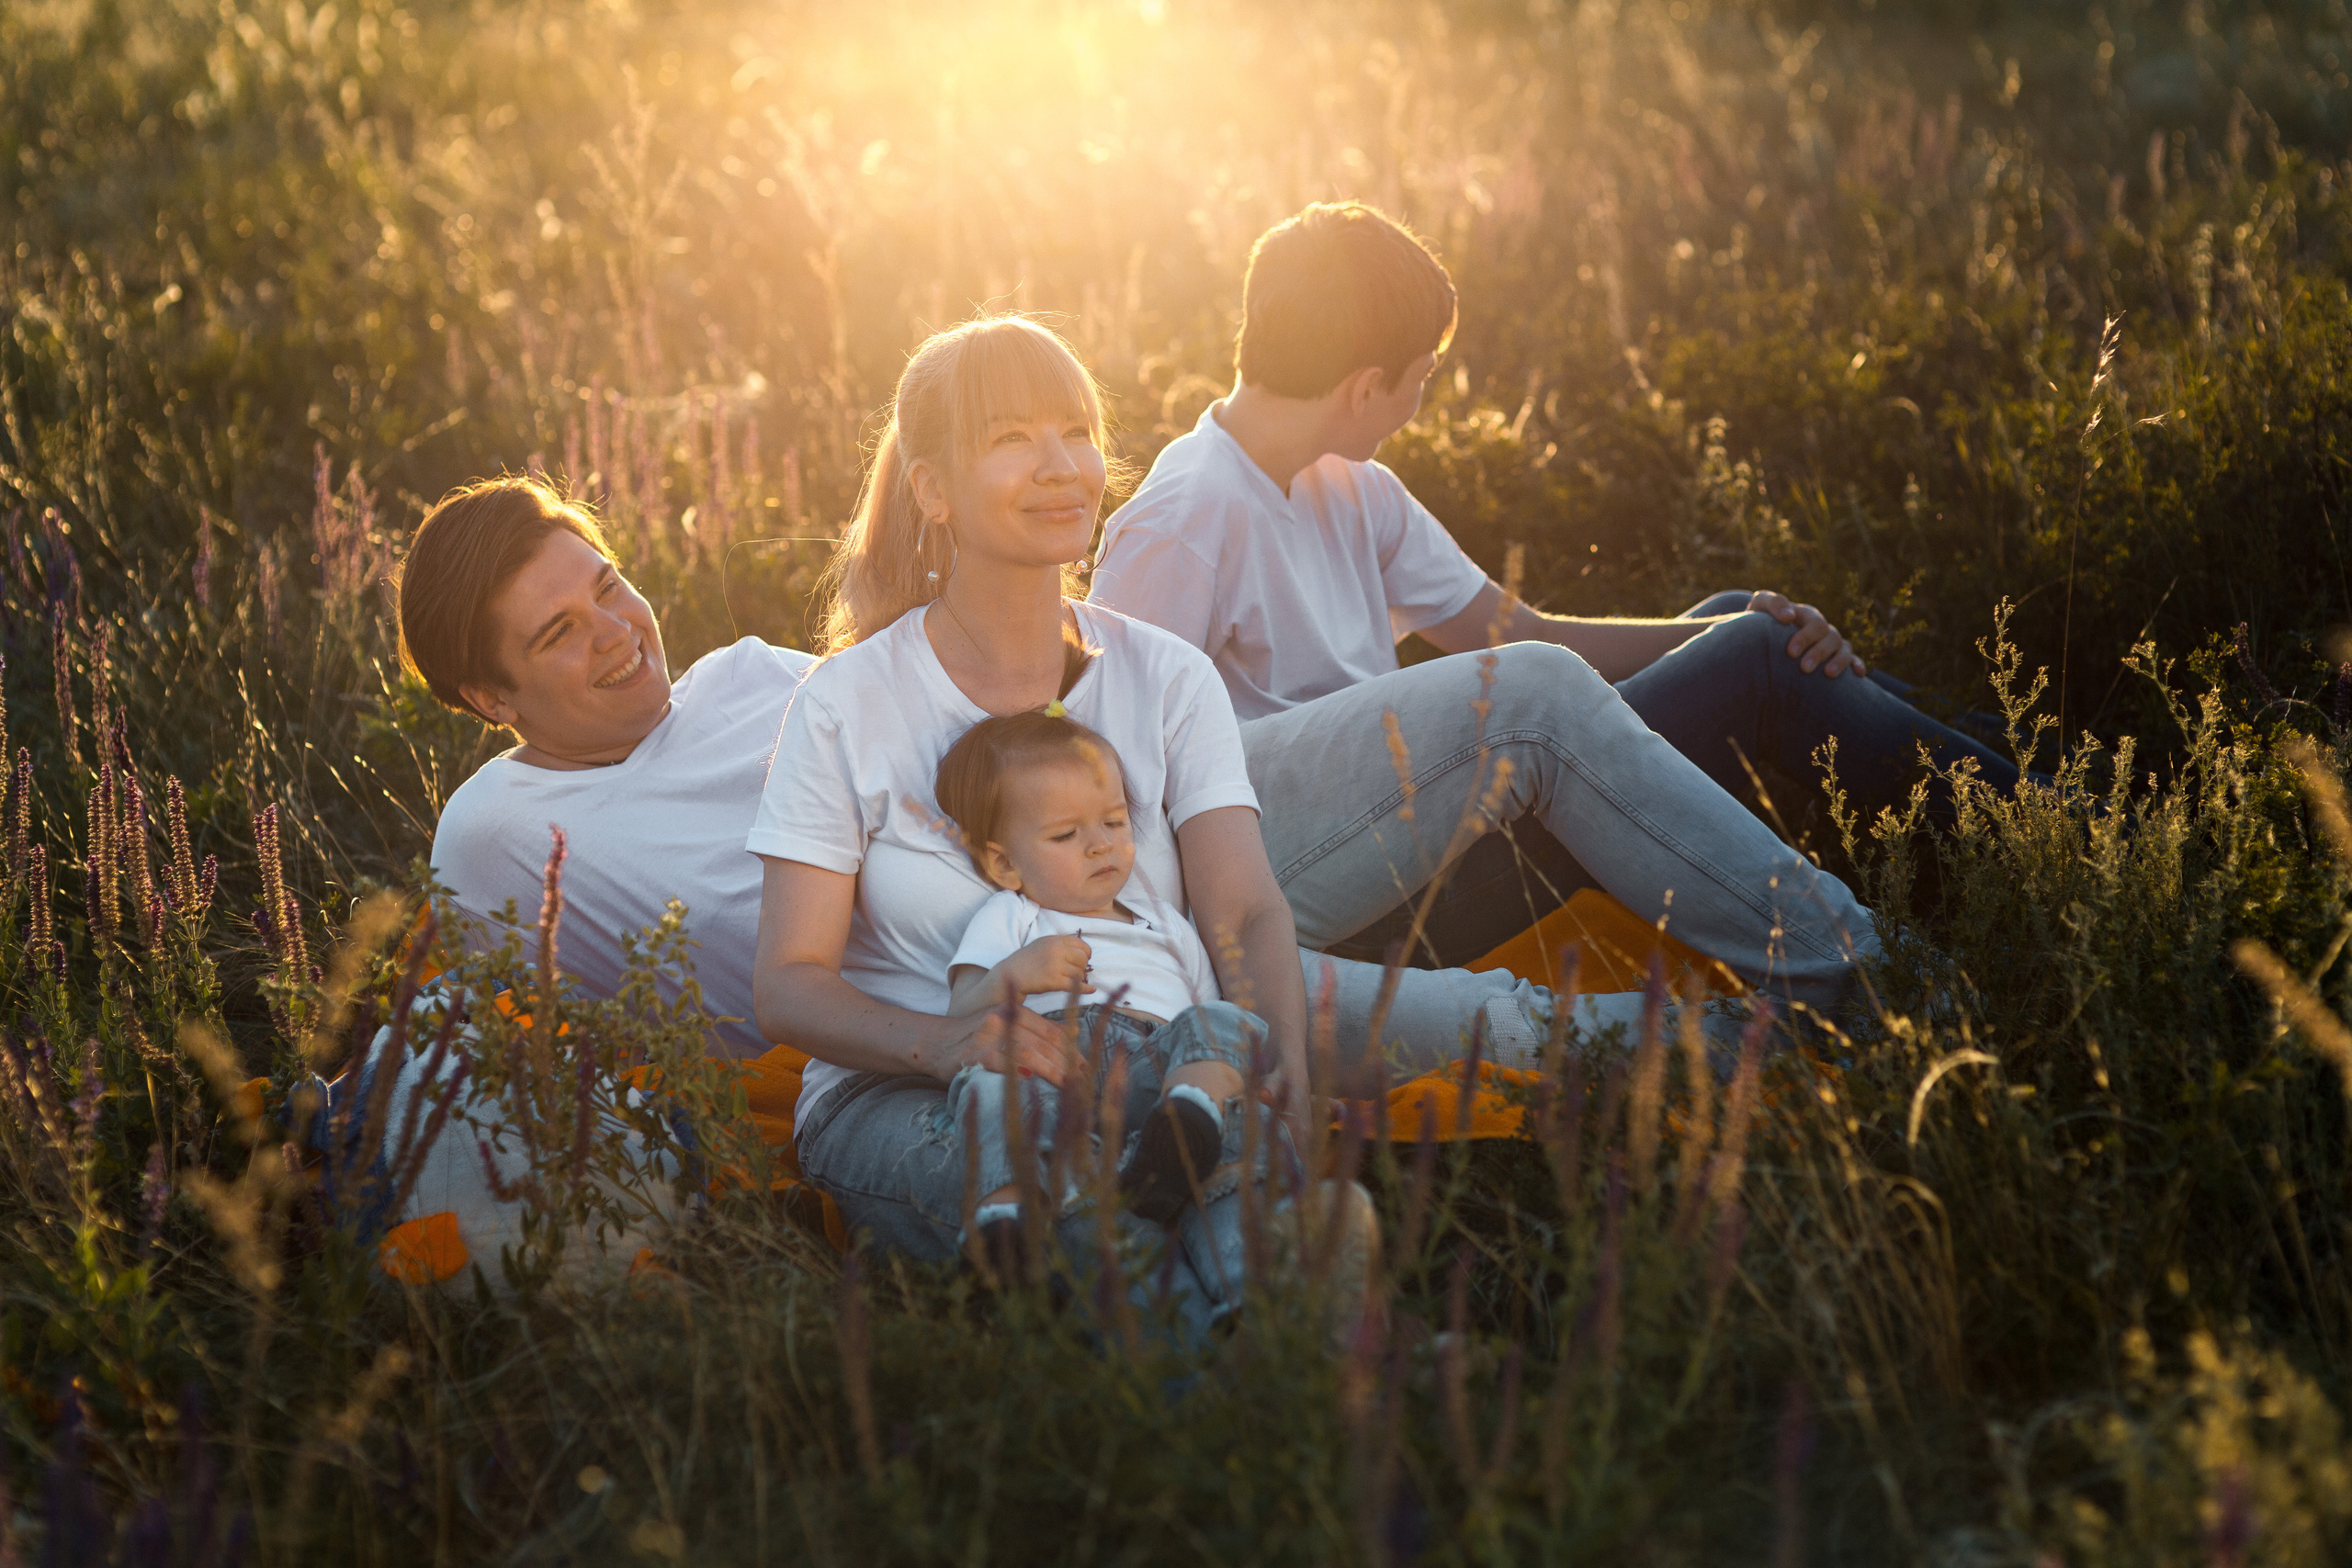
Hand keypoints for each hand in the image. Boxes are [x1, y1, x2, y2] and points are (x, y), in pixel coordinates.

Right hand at [938, 1006, 1084, 1086]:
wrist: (934, 1042)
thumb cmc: (974, 1037)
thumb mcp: (1005, 1024)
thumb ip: (1034, 1029)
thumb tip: (1072, 1034)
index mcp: (1012, 1012)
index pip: (1049, 1030)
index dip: (1071, 1048)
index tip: (1086, 1064)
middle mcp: (1002, 1020)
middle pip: (1043, 1042)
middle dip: (1067, 1061)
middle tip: (1084, 1079)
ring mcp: (988, 1037)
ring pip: (1029, 1053)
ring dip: (1052, 1070)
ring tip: (1069, 1085)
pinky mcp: (976, 1055)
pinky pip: (1004, 1065)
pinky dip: (1022, 1073)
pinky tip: (1036, 1083)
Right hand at [1002, 934, 1092, 999]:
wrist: (1010, 974)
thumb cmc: (1027, 960)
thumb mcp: (1043, 944)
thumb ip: (1061, 945)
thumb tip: (1082, 952)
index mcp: (1055, 940)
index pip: (1081, 945)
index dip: (1086, 953)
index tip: (1084, 959)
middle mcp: (1057, 951)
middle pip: (1083, 959)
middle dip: (1082, 966)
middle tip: (1076, 971)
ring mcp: (1055, 966)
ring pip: (1079, 973)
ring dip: (1078, 979)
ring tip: (1069, 979)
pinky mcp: (1054, 981)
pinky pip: (1076, 986)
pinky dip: (1085, 989)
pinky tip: (1091, 990)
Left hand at [1745, 590, 1865, 677]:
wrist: (1759, 634)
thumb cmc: (1759, 620)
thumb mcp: (1760, 606)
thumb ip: (1772, 603)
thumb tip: (1789, 617)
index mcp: (1806, 615)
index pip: (1814, 623)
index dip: (1805, 637)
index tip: (1790, 652)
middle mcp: (1821, 628)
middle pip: (1830, 636)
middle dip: (1819, 652)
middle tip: (1804, 668)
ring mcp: (1830, 642)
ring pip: (1844, 647)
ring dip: (1839, 660)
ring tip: (1828, 675)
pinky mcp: (1835, 656)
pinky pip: (1852, 659)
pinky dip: (1857, 664)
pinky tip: (1858, 674)